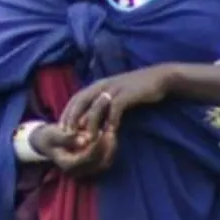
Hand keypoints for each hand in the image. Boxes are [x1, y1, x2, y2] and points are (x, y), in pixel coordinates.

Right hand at [31, 123, 113, 178]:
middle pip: (99, 164)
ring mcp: (85, 170)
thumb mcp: (53, 134)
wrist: (48, 143)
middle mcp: (78, 171)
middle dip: (107, 148)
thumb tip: (84, 141)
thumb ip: (67, 138)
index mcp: (68, 165)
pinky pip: (106, 160)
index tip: (101, 132)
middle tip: (110, 132)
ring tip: (112, 132)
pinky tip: (110, 136)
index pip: (86, 158)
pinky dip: (110, 149)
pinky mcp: (91, 166)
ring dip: (111, 148)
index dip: (95, 146)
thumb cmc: (50, 137)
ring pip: (105, 163)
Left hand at [59, 65, 173, 140]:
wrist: (159, 78)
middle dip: (72, 119)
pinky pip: (115, 109)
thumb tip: (89, 120)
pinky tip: (109, 134)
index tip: (60, 128)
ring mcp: (114, 89)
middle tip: (67, 136)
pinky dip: (110, 122)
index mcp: (98, 85)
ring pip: (95, 107)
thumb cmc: (136, 89)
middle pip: (80, 101)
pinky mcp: (127, 94)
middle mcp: (102, 85)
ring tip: (87, 140)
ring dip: (90, 124)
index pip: (75, 98)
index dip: (67, 112)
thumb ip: (102, 105)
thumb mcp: (115, 95)